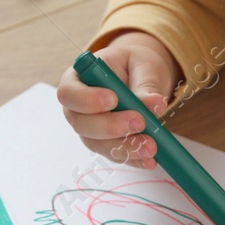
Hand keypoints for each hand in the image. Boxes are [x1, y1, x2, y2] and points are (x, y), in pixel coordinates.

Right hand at [57, 30, 181, 167]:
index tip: (113, 99)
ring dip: (125, 147)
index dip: (87, 100)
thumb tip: (155, 103)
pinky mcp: (106, 145)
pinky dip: (134, 159)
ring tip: (151, 146)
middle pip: (82, 124)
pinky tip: (150, 159)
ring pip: (98, 145)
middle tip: (139, 122)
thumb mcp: (143, 65)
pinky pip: (116, 155)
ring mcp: (90, 130)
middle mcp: (78, 108)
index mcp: (77, 80)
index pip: (69, 93)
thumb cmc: (135, 64)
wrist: (143, 76)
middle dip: (110, 127)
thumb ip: (145, 84)